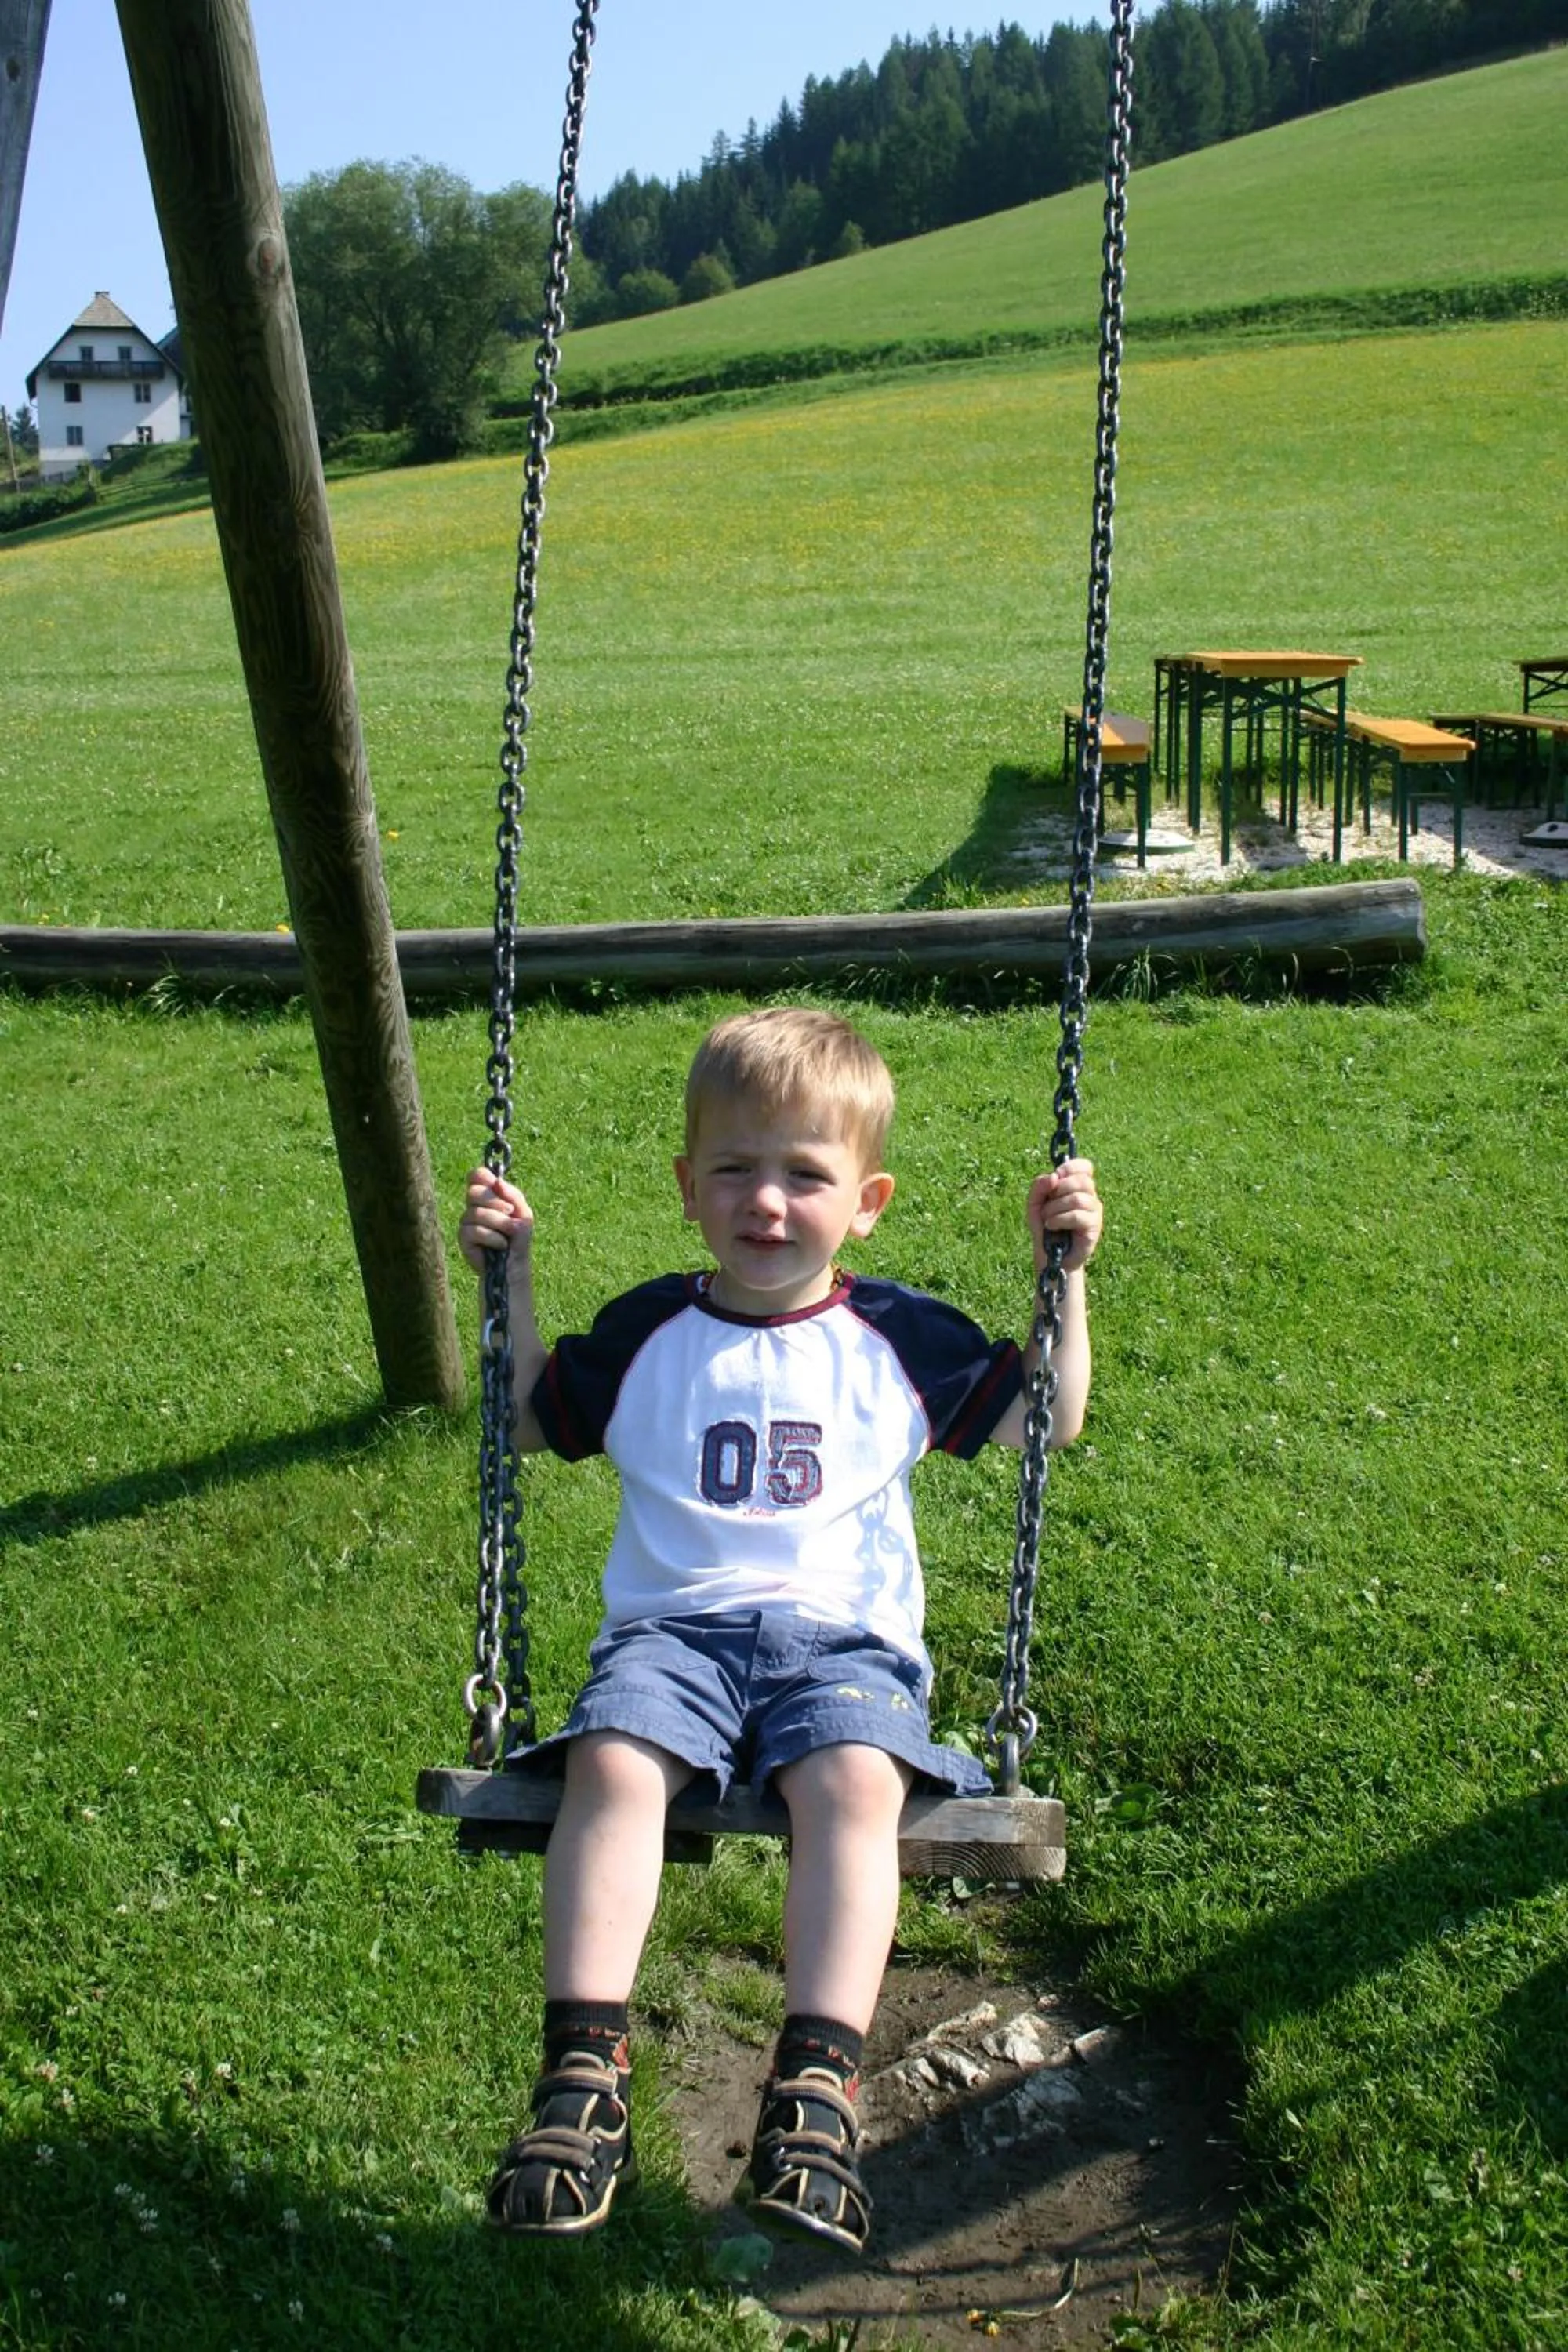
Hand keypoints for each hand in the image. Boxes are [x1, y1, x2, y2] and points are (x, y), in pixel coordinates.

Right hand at [458, 1166, 533, 1274]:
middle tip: (510, 1212)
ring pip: (475, 1213)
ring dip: (499, 1223)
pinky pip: (474, 1231)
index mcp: (488, 1196)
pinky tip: (501, 1245)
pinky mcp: (463, 1238)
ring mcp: (466, 1222)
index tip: (495, 1185)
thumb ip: (512, 1194)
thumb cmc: (518, 1238)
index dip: (482, 1176)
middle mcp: (474, 1206)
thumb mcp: (523, 1213)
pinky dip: (492, 1237)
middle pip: (473, 1192)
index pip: (476, 1176)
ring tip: (511, 1233)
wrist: (514, 1264)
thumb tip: (497, 1181)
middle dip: (496, 1202)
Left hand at [1027, 1158, 1102, 1274]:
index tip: (1056, 1177)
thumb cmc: (1044, 1227)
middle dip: (1058, 1190)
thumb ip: (1039, 1185)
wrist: (1049, 1255)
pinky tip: (1051, 1226)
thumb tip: (1054, 1176)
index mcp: (1078, 1187)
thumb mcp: (1034, 1203)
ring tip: (1047, 1219)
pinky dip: (1060, 1219)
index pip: (1084, 1166)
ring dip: (1055, 1208)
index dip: (1071, 1167)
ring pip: (1078, 1198)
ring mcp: (1094, 1211)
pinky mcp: (1095, 1227)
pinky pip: (1078, 1216)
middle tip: (1048, 1204)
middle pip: (1081, 1180)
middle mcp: (1090, 1196)